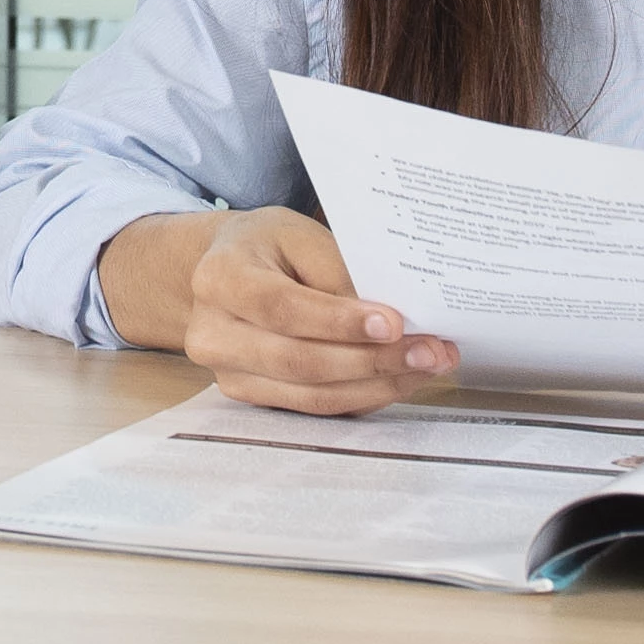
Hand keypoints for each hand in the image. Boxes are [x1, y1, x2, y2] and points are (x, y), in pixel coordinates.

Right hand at [180, 207, 446, 415]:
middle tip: (430, 350)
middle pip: (298, 361)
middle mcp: (213, 333)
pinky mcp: (252, 398)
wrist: (226, 271)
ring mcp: (228, 374)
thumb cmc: (269, 247)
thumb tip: (392, 322)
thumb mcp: (300, 236)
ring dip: (378, 385)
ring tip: (428, 364)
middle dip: (372, 361)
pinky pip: (316, 407)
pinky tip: (400, 378)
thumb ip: (338, 274)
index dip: (338, 321)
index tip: (394, 323)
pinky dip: (364, 395)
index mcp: (220, 278)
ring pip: (311, 395)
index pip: (281, 307)